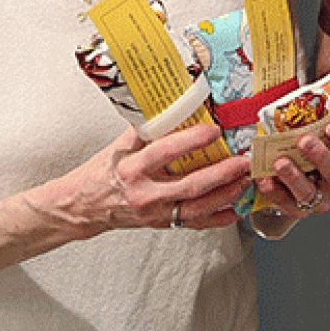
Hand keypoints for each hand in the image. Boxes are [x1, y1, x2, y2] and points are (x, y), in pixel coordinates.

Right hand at [40, 123, 252, 235]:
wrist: (84, 205)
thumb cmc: (103, 171)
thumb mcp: (120, 145)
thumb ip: (147, 129)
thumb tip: (175, 105)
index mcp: (131, 168)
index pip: (165, 152)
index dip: (192, 140)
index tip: (214, 130)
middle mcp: (144, 193)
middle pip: (189, 185)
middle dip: (221, 173)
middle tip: (242, 161)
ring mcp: (154, 213)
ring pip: (197, 208)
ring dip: (225, 195)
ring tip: (245, 181)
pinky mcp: (161, 225)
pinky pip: (194, 225)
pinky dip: (217, 219)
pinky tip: (236, 210)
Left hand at [254, 121, 329, 216]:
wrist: (306, 184)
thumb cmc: (314, 155)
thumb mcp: (322, 138)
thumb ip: (317, 122)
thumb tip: (302, 92)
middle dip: (319, 155)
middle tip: (304, 141)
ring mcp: (320, 199)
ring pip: (309, 192)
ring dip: (293, 176)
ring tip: (280, 163)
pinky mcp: (300, 210)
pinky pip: (286, 203)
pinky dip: (273, 191)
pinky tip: (264, 179)